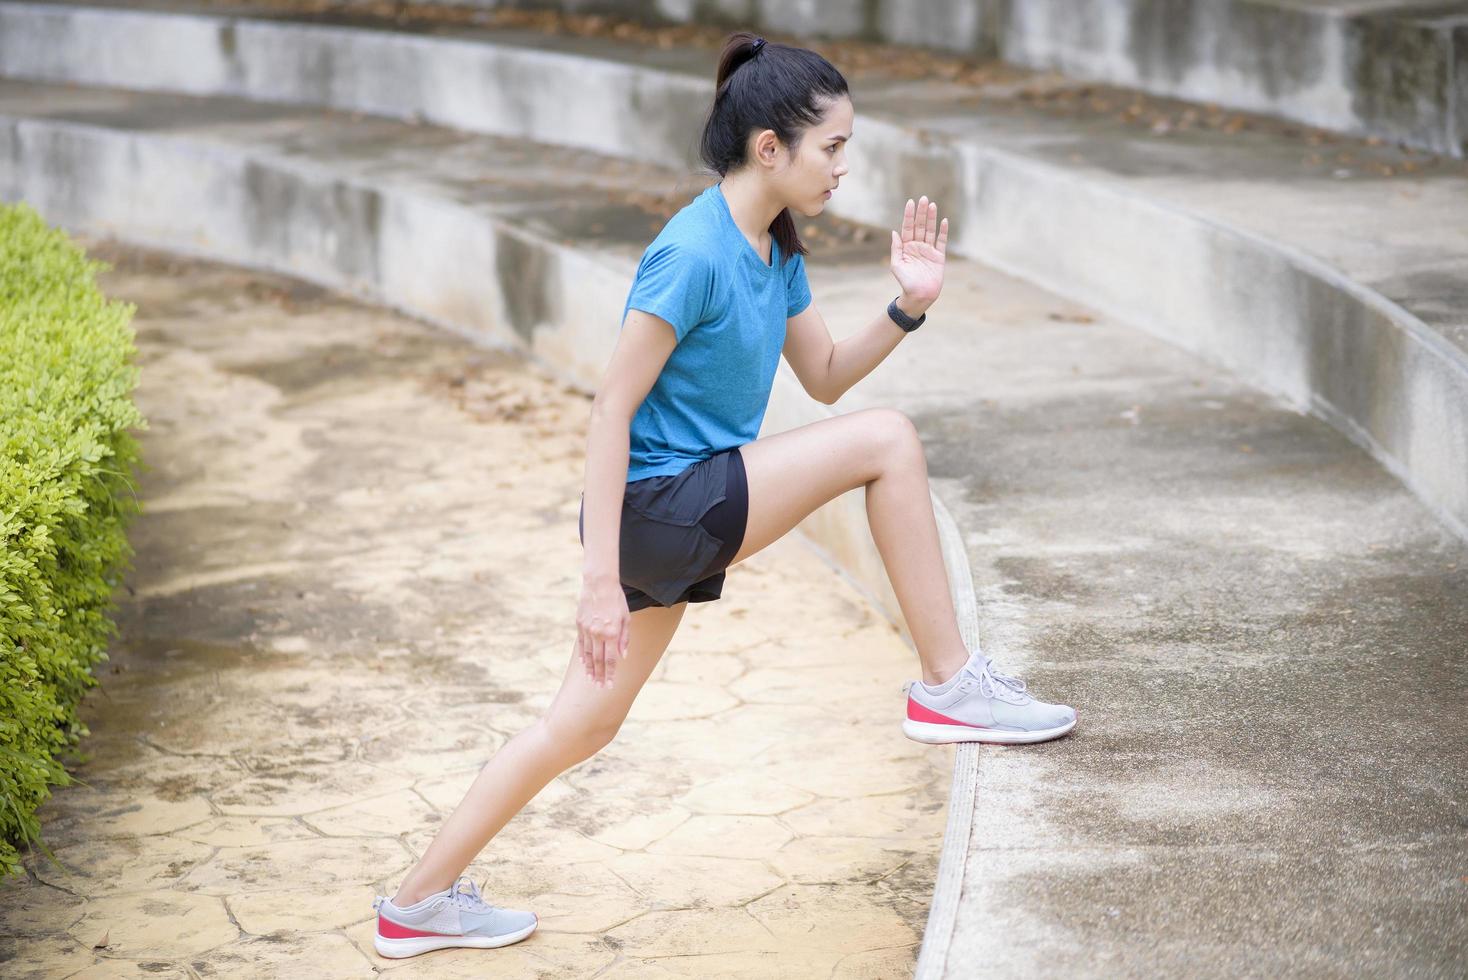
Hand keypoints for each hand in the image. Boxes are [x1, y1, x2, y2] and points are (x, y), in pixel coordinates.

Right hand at [576, 575, 629, 688]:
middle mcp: (598, 634)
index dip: (610, 674)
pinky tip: (583, 664)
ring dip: (589, 669)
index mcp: (612, 633)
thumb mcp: (626, 618)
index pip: (610, 659)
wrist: (599, 584)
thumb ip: (625, 638)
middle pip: (598, 660)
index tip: (609, 685)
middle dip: (599, 676)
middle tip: (599, 688)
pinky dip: (582, 655)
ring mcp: (587, 630)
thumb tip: (622, 656)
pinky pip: (581, 644)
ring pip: (587, 654)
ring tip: (590, 680)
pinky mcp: (579, 625)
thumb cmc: (617, 600)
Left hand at [889, 196, 948, 312]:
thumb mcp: (897, 265)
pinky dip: (943, 231)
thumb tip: (894, 232)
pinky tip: (943, 220)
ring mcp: (929, 250)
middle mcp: (918, 246)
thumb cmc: (906, 282)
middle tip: (923, 199)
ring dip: (931, 218)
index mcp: (906, 247)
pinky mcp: (939, 256)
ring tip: (932, 205)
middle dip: (921, 212)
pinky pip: (941, 241)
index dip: (909, 215)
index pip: (908, 227)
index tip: (910, 202)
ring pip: (930, 230)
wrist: (919, 296)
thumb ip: (896, 248)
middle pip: (920, 226)